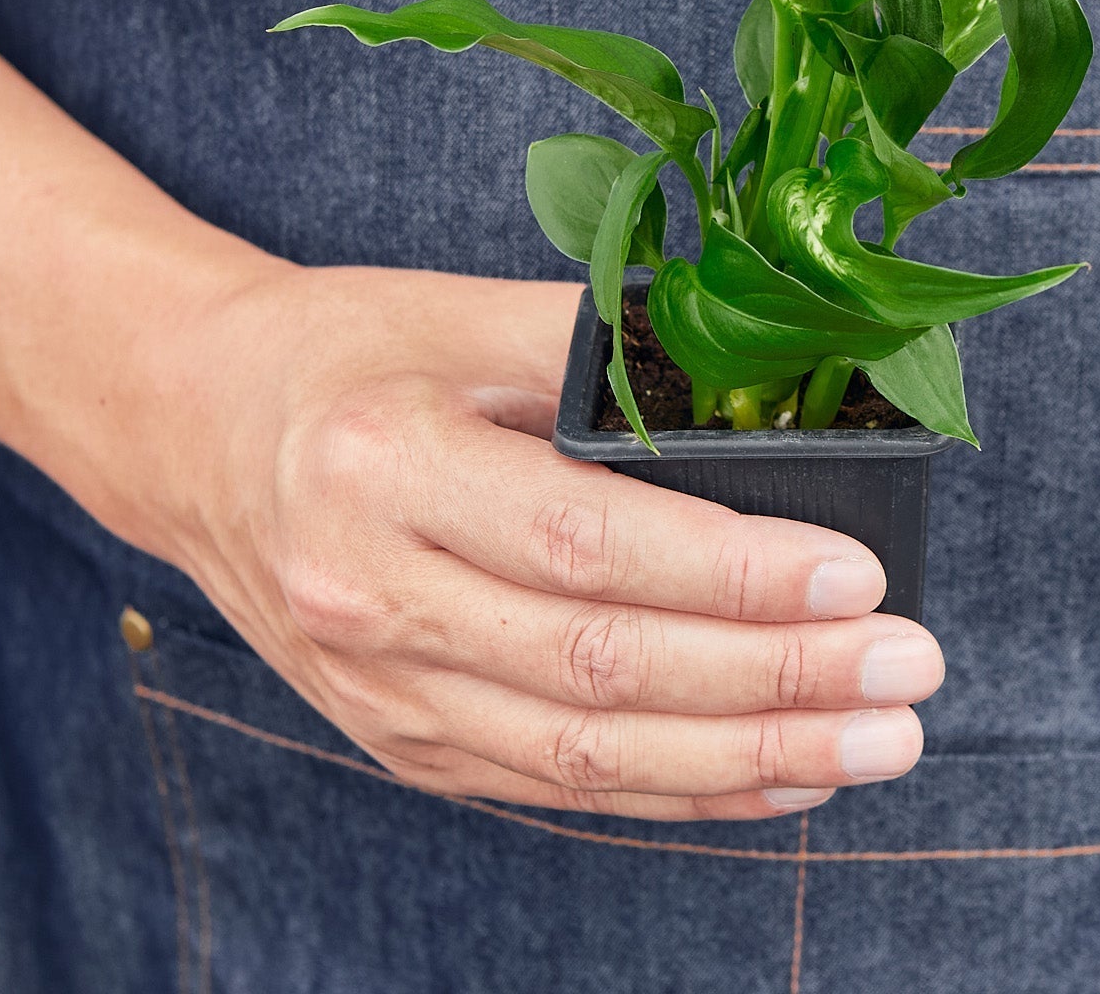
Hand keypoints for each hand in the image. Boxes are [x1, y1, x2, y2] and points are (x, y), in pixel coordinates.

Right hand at [160, 262, 942, 822]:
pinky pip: (558, 784)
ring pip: (587, 754)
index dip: (730, 572)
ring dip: (748, 759)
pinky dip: (676, 789)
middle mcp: (373, 598)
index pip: (584, 543)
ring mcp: (383, 691)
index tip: (855, 573)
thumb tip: (755, 379)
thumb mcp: (453, 310)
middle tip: (905, 667)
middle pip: (600, 669)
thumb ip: (597, 345)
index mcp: (383, 471)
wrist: (194, 430)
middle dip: (773, 681)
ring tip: (875, 740)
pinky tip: (775, 775)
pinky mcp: (403, 739)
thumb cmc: (339, 353)